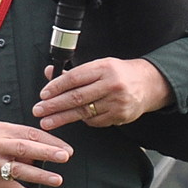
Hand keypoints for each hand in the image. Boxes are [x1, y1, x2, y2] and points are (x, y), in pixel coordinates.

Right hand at [0, 122, 71, 187]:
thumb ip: (21, 139)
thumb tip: (43, 153)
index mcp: (2, 131)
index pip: (30, 134)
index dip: (50, 141)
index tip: (66, 149)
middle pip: (24, 149)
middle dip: (46, 153)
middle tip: (64, 156)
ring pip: (19, 171)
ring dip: (40, 176)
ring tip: (57, 180)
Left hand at [35, 57, 172, 130]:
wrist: (149, 84)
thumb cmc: (120, 73)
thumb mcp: (99, 66)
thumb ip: (75, 72)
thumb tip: (49, 73)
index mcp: (104, 68)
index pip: (75, 78)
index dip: (56, 87)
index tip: (43, 94)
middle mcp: (111, 84)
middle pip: (77, 97)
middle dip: (54, 105)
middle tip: (39, 110)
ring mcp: (117, 101)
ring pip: (84, 112)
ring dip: (62, 118)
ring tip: (47, 122)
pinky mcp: (120, 115)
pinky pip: (95, 121)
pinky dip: (83, 120)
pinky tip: (72, 119)